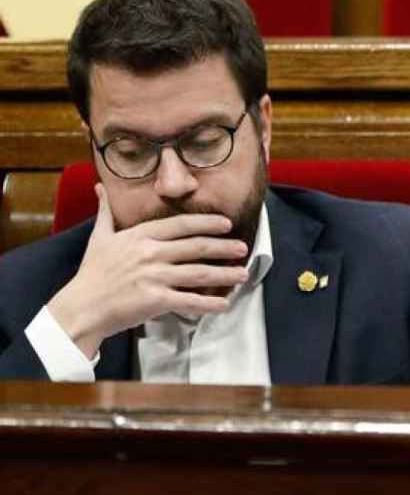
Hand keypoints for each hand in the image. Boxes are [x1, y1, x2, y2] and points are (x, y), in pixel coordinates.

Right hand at [46, 184, 250, 357]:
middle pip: (197, 247)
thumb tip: (100, 186)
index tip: (226, 224)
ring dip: (225, 274)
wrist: (81, 307)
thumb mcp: (99, 237)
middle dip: (224, 247)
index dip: (207, 223)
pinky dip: (209, 304)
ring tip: (243, 274)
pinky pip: (189, 300)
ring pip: (199, 273)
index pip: (182, 225)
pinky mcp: (155, 300)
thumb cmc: (92, 273)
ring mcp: (154, 276)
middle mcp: (150, 253)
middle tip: (243, 248)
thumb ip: (106, 211)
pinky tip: (225, 305)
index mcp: (140, 236)